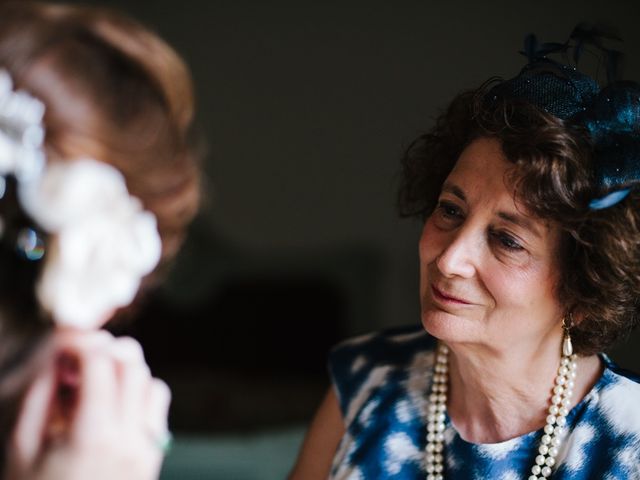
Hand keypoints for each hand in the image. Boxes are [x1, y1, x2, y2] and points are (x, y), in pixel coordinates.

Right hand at [4, 331, 170, 479]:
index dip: (81, 345)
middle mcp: (129, 437)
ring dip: (126, 372)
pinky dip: (140, 393)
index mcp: (92, 436)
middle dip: (106, 352)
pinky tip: (112, 405)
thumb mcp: (21, 448)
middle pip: (132, 365)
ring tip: (94, 385)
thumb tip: (59, 354)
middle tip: (78, 362)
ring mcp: (147, 447)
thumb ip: (40, 395)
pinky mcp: (154, 455)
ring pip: (150, 382)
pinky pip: (156, 407)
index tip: (64, 348)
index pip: (101, 362)